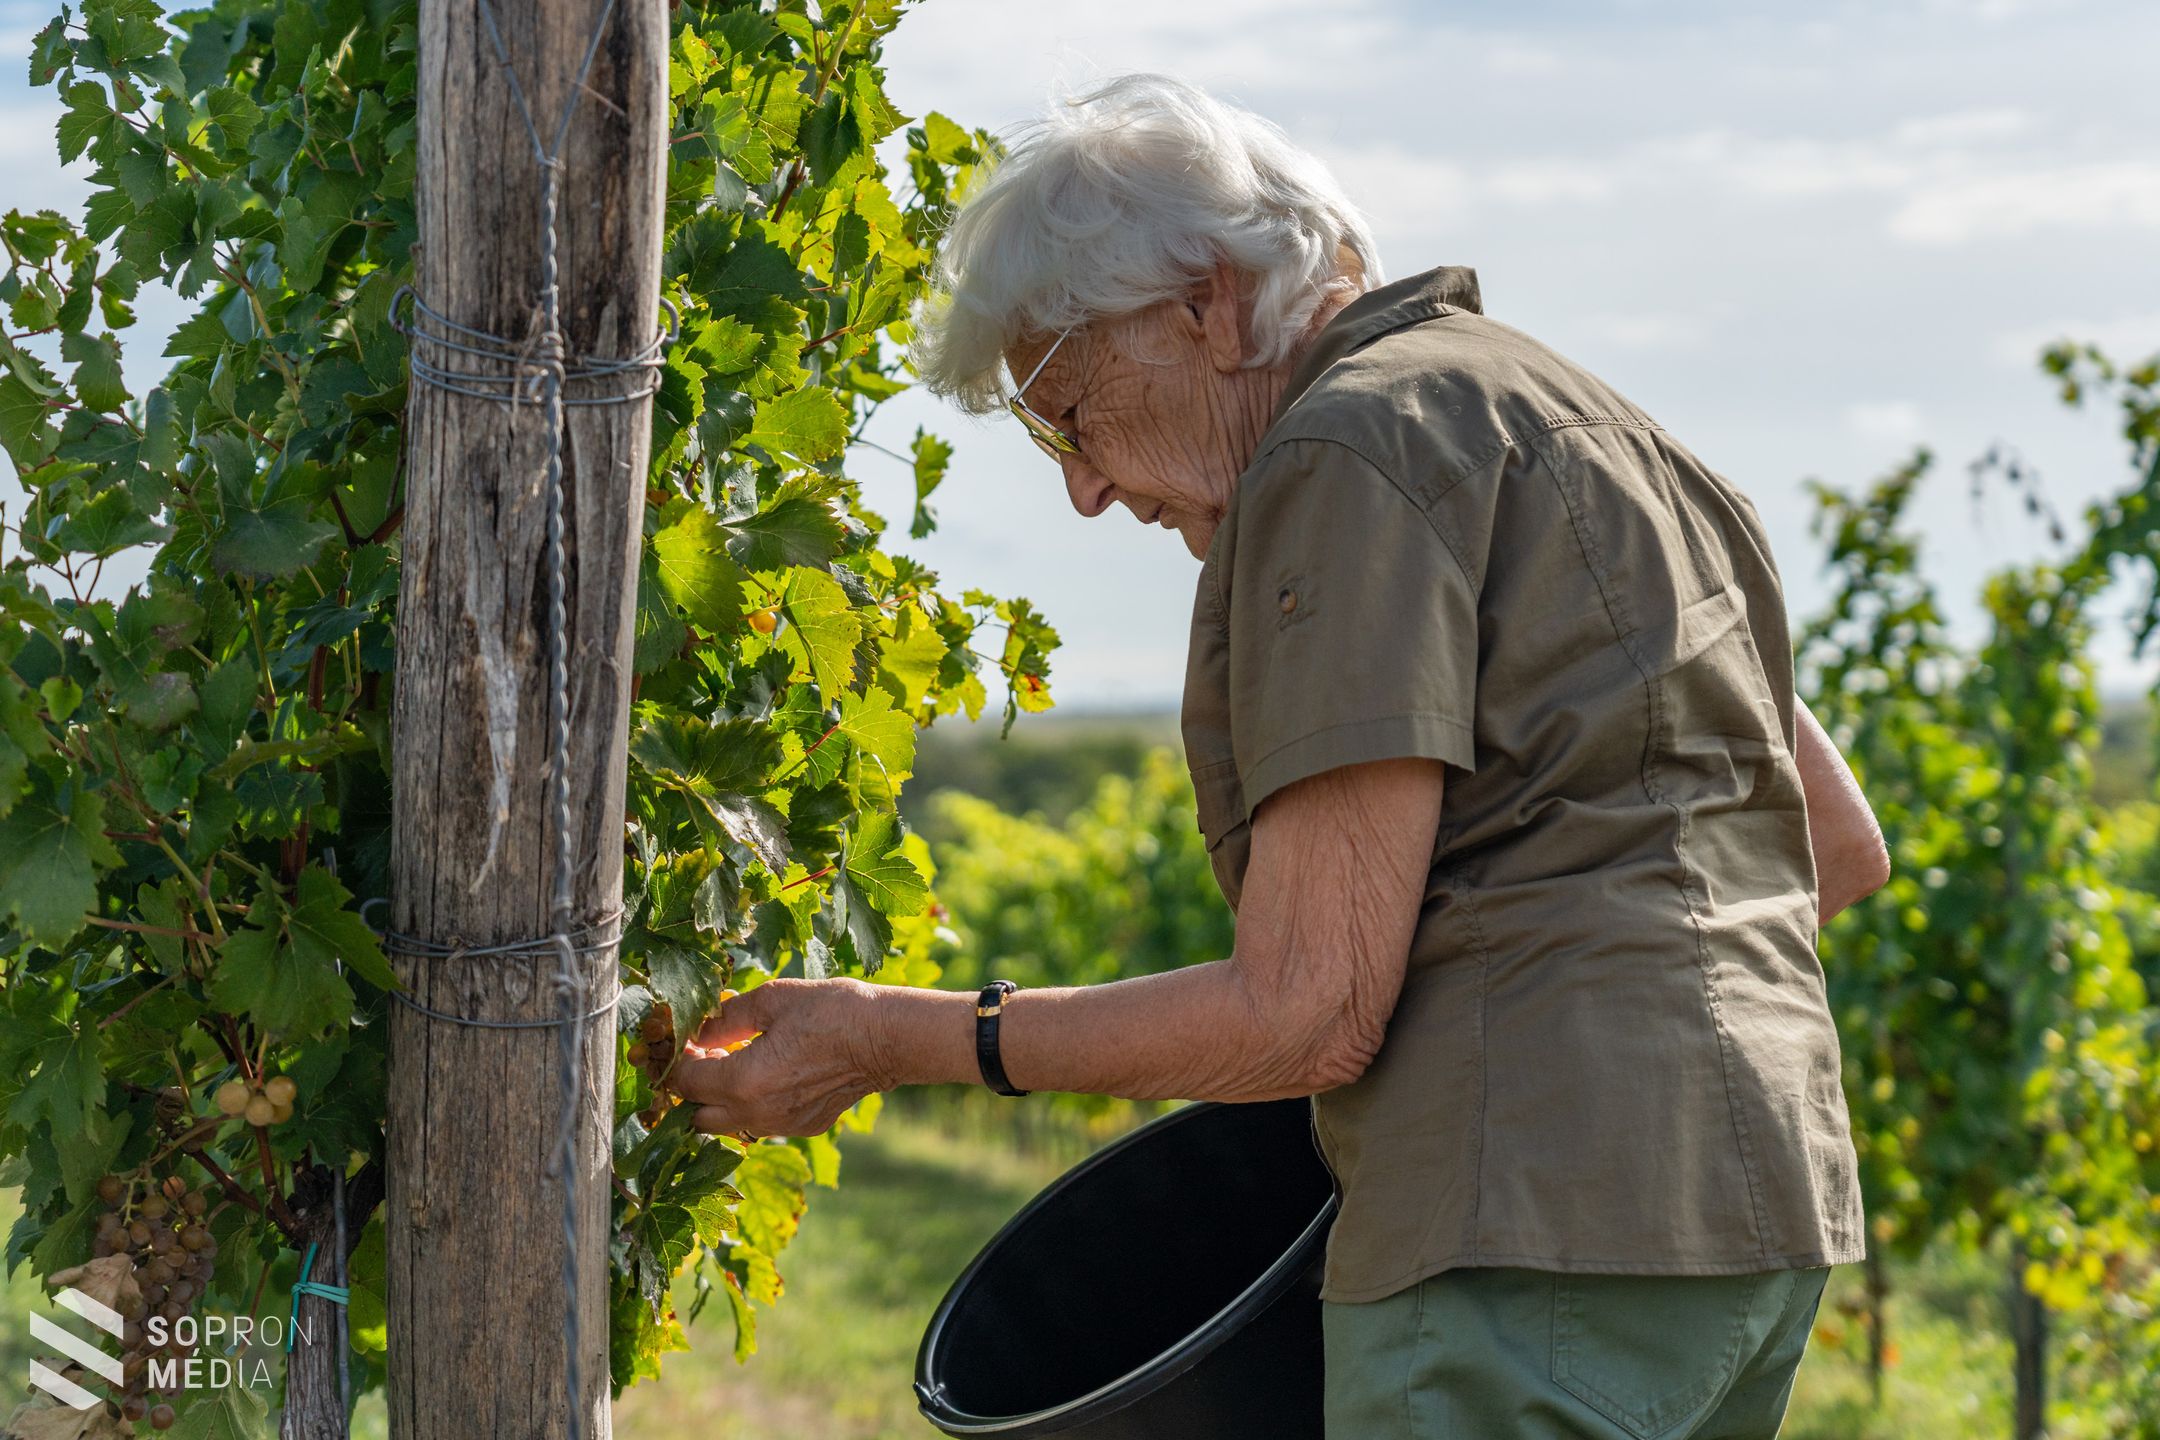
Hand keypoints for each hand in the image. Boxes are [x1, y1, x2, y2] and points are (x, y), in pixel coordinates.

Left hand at [667, 977, 887, 1138]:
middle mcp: (756, 1114)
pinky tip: (771, 1073)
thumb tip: (695, 1030)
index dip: (679, 1059)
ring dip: (721, 1099)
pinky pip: (760, 1122)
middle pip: (698, 1115)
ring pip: (728, 1125)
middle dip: (695, 1087)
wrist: (886, 1038)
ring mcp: (781, 1125)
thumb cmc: (832, 1011)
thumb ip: (725, 1019)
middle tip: (708, 1053)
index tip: (687, 1039)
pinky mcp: (803, 1128)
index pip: (685, 1082)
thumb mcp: (772, 1000)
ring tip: (739, 1061)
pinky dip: (752, 1104)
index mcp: (743, 1082)